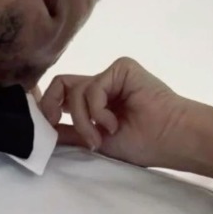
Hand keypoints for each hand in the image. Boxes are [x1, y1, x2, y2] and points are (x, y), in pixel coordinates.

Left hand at [38, 57, 188, 168]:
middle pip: (60, 84)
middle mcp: (100, 87)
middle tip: (53, 123)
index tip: (44, 127)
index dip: (46, 106)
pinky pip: (92, 87)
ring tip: (100, 137)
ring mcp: (111, 76)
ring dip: (82, 120)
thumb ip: (69, 133)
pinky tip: (113, 123)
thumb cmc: (140, 144)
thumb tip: (42, 130)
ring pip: (74, 91)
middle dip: (49, 105)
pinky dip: (97, 110)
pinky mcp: (121, 69)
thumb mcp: (94, 142)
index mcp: (94, 102)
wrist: (169, 140)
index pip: (60, 95)